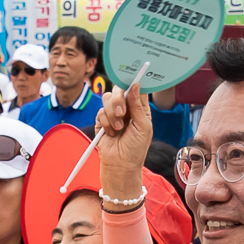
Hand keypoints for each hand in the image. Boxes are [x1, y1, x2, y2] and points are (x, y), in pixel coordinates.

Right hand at [97, 86, 152, 201]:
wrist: (120, 164)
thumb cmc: (136, 148)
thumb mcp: (143, 126)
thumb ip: (137, 106)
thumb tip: (135, 85)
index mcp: (139, 107)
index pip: (136, 88)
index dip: (134, 81)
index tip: (132, 79)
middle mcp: (126, 108)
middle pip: (119, 89)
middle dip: (118, 99)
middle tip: (122, 113)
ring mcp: (112, 113)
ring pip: (107, 98)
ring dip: (112, 114)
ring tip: (118, 128)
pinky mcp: (101, 120)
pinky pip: (100, 112)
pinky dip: (105, 123)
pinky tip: (111, 133)